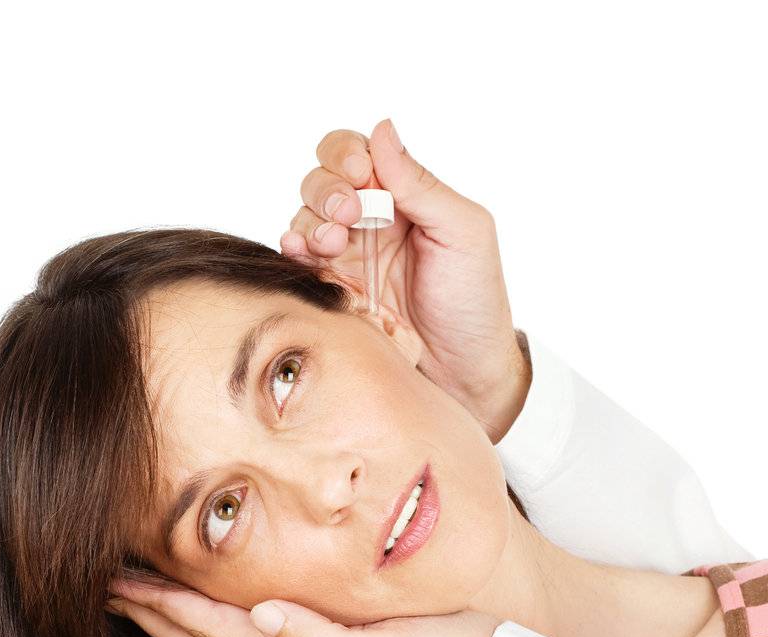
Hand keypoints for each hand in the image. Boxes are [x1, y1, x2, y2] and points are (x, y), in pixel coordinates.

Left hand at [104, 582, 499, 636]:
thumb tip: (260, 615)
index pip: (211, 630)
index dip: (159, 606)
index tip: (110, 579)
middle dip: (151, 612)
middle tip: (100, 581)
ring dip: (175, 618)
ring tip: (136, 594)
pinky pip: (255, 635)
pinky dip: (217, 620)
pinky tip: (214, 605)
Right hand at [284, 119, 531, 446]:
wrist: (465, 375)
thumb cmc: (474, 304)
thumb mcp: (463, 233)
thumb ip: (421, 184)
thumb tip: (383, 130)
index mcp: (404, 198)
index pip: (357, 154)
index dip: (348, 157)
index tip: (362, 178)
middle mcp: (370, 222)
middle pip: (323, 180)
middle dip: (327, 189)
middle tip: (348, 214)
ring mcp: (347, 258)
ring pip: (305, 218)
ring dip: (311, 220)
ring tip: (331, 243)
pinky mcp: (332, 293)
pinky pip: (298, 262)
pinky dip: (292, 249)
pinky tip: (301, 252)